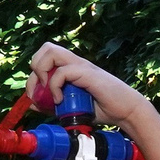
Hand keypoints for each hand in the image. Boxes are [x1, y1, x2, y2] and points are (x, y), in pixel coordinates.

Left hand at [27, 42, 149, 124]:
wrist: (127, 112)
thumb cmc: (103, 110)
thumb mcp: (71, 109)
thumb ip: (52, 105)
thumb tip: (32, 104)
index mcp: (72, 68)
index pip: (44, 58)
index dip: (33, 75)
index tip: (35, 95)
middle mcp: (76, 63)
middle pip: (46, 48)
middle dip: (35, 68)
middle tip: (38, 89)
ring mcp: (82, 66)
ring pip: (51, 51)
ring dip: (42, 70)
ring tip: (46, 89)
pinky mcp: (87, 73)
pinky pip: (62, 71)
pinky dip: (55, 86)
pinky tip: (60, 100)